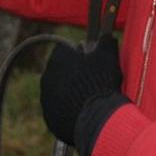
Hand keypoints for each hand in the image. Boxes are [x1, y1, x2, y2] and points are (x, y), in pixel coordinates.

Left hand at [40, 35, 128, 155]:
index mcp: (58, 59)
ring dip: (70, 91)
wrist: (96, 117)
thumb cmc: (101, 81)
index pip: (63, 49)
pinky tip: (85, 109)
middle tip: (91, 77)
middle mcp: (47, 79)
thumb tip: (107, 37)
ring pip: (58, 91)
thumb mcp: (108, 54)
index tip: (90, 57)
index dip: (78, 52)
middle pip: (59, 71)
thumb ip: (105, 42)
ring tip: (90, 95)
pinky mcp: (50, 119)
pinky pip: (60, 109)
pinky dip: (69, 108)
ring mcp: (46, 101)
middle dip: (72, 72)